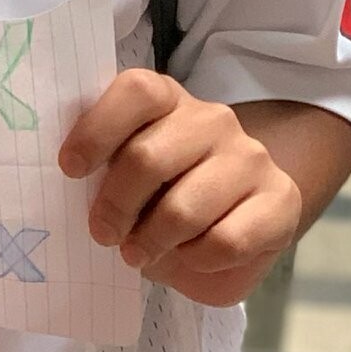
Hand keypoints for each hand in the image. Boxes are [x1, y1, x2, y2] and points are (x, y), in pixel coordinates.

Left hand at [58, 70, 301, 306]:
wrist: (236, 226)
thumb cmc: (165, 198)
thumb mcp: (130, 179)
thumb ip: (105, 171)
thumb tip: (69, 187)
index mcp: (169, 100)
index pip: (137, 91)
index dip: (98, 128)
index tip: (70, 168)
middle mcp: (213, 119)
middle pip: (148, 155)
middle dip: (116, 204)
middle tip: (104, 233)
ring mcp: (250, 158)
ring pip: (185, 207)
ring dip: (152, 240)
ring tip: (139, 252)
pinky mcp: (281, 200)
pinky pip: (226, 240)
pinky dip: (196, 260)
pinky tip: (189, 257)